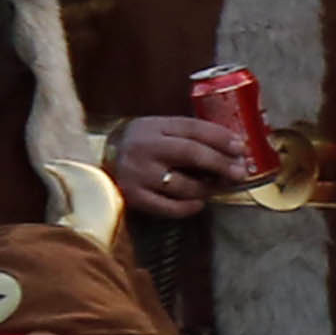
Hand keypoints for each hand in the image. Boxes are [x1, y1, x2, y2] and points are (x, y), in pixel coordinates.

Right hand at [111, 107, 258, 216]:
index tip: (241, 147)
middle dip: (221, 163)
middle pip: (191, 153)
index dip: (221, 137)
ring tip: (217, 187)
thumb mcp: (156, 129)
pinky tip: (198, 203)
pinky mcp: (133, 197)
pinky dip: (189, 207)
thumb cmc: (136, 144)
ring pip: (183, 184)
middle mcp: (145, 148)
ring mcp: (138, 174)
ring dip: (206, 188)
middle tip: (239, 171)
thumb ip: (184, 134)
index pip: (193, 128)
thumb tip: (230, 146)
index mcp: (153, 126)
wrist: (94, 160)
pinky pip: (169, 207)